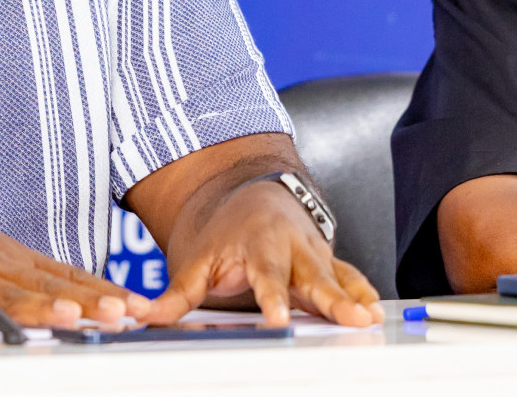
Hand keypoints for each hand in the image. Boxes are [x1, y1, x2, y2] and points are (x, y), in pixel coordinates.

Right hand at [0, 196, 148, 328]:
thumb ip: (12, 277)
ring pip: (21, 295)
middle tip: (129, 312)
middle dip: (93, 299)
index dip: (99, 288)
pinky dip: (0, 313)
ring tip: (88, 316)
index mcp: (9, 255)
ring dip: (56, 307)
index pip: (64, 273)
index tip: (132, 302)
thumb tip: (47, 300)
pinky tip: (20, 322)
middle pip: (53, 283)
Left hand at [144, 179, 382, 326]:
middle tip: (352, 320)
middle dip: (332, 300)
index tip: (278, 319)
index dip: (272, 297)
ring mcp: (316, 254)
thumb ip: (175, 295)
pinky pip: (351, 278)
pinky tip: (377, 313)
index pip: (265, 276)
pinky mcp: (331, 263)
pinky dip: (364, 294)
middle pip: (313, 277)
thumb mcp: (196, 260)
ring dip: (356, 299)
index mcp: (258, 245)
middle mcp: (292, 248)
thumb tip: (139, 315)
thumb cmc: (226, 232)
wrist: (256, 195)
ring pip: (339, 278)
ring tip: (371, 320)